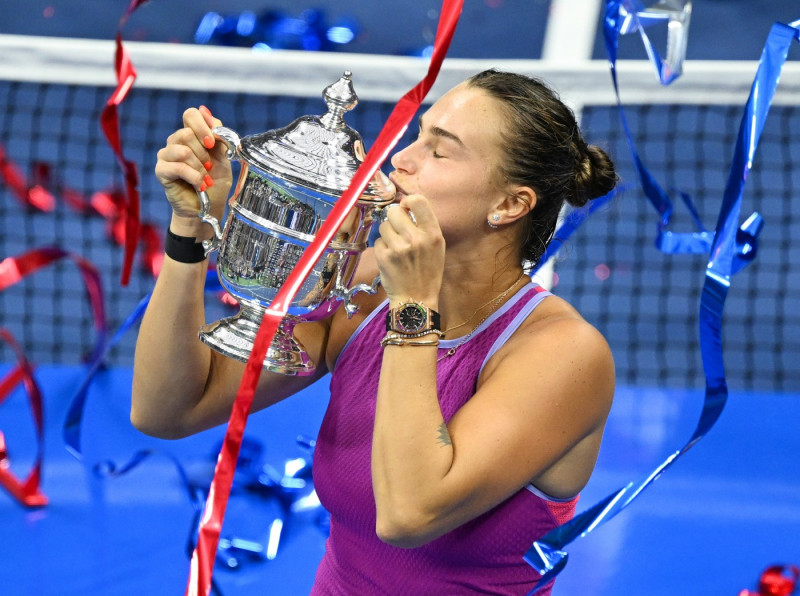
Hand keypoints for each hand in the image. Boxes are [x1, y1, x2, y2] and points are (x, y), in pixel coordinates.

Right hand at [154, 106, 232, 227]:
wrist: (207, 207)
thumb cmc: (215, 182)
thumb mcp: (223, 157)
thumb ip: (217, 136)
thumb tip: (205, 111)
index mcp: (191, 135)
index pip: (191, 114)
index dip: (203, 126)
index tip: (212, 143)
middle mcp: (175, 142)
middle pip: (186, 133)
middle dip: (204, 153)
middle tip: (210, 167)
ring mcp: (166, 155)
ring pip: (183, 150)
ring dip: (200, 167)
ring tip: (206, 180)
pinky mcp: (161, 171)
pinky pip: (178, 167)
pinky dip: (194, 177)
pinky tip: (200, 186)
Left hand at [373, 194, 444, 306]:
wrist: (416, 299)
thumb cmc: (428, 272)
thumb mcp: (437, 247)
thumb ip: (425, 225)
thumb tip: (406, 205)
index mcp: (433, 234)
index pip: (418, 201)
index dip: (408, 201)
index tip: (406, 208)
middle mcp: (416, 239)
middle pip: (394, 211)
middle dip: (394, 218)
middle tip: (398, 230)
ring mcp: (398, 248)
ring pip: (383, 226)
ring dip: (387, 234)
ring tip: (396, 247)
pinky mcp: (383, 257)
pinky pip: (377, 241)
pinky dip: (382, 248)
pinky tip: (391, 258)